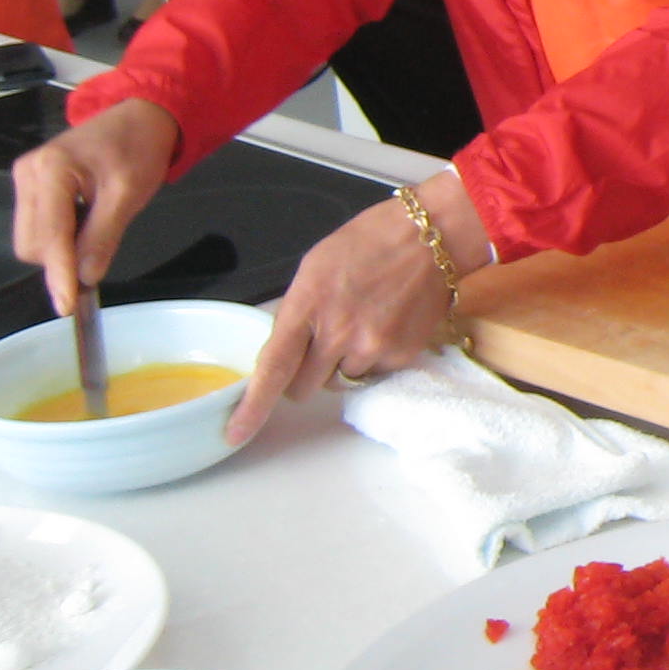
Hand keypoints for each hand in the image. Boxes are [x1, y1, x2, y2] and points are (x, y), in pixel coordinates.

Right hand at [12, 99, 180, 312]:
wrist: (139, 117)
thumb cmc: (138, 148)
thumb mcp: (129, 193)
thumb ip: (103, 236)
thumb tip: (85, 277)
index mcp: (51, 170)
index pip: (50, 236)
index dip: (59, 274)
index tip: (68, 305)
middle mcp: (28, 174)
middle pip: (32, 244)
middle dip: (61, 259)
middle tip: (100, 246)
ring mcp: (25, 179)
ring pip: (31, 239)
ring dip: (61, 248)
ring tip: (96, 222)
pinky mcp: (30, 185)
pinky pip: (38, 226)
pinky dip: (60, 235)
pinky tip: (84, 219)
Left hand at [230, 172, 488, 442]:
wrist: (432, 235)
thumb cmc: (369, 242)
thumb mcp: (315, 267)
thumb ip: (296, 311)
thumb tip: (283, 350)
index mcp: (308, 305)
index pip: (273, 368)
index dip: (253, 406)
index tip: (236, 433)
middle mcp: (339, 332)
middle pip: (305, 387)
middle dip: (306, 373)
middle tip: (323, 342)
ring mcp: (373, 346)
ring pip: (341, 380)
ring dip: (344, 362)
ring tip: (364, 322)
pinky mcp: (402, 355)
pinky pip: (374, 373)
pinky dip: (375, 356)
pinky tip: (386, 323)